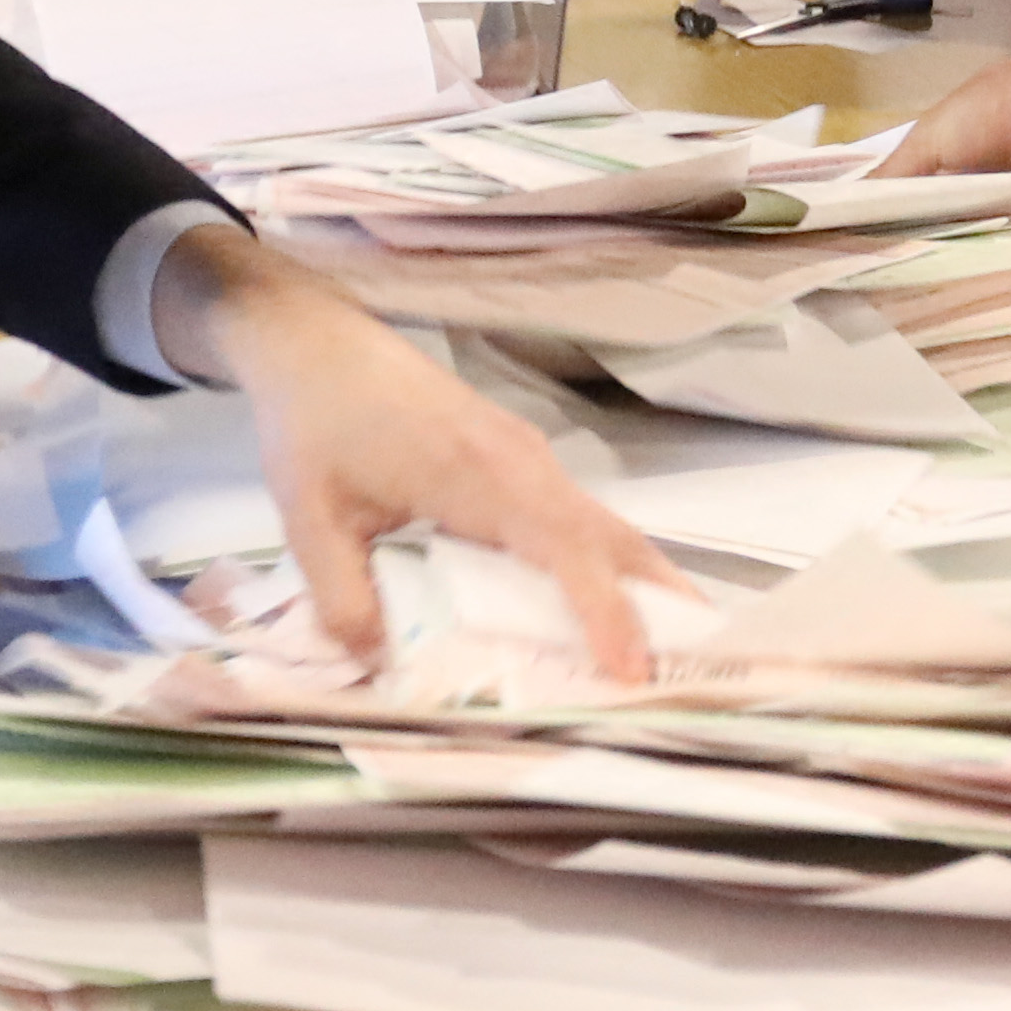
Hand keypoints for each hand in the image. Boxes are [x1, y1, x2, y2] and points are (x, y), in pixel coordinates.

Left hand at [153, 224, 669, 669]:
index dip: (601, 610)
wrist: (315, 343)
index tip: (630, 667)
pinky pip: (575, 516)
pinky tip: (604, 603)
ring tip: (674, 646)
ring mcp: (525, 456)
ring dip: (638, 581)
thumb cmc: (315, 425)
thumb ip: (343, 599)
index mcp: (478, 474)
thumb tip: (381, 666)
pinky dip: (603, 561)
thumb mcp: (309, 520)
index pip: (563, 548)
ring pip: (600, 525)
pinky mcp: (517, 457)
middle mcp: (520, 463)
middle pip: (610, 535)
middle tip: (701, 665)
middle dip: (657, 599)